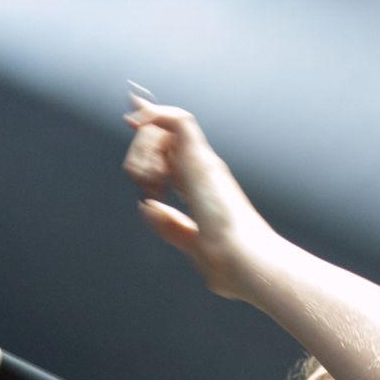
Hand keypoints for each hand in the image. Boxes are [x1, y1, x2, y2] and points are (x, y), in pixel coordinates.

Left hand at [122, 92, 278, 300]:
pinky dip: (155, 116)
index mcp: (202, 190)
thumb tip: (147, 207)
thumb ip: (171, 227)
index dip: (150, 152)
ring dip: (143, 147)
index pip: (175, 158)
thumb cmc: (229, 264)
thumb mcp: (192, 245)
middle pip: (163, 141)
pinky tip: (140, 126)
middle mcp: (204, 171)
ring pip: (165, 127)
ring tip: (146, 178)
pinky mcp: (201, 160)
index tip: (134, 166)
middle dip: (141, 156)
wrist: (245, 262)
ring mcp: (204, 164)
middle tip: (145, 185)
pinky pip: (177, 120)